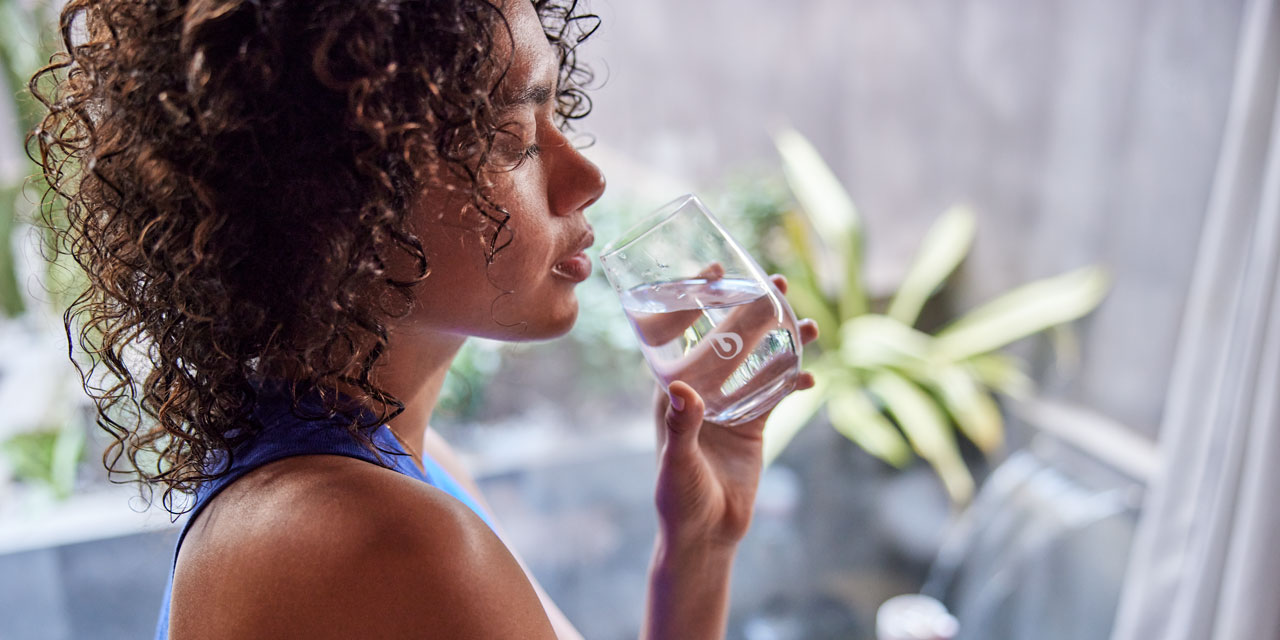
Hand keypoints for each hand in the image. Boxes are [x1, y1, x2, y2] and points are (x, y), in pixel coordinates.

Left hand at [650, 273, 818, 549]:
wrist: (706, 536)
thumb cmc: (679, 500)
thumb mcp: (677, 463)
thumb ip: (682, 429)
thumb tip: (681, 391)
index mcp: (673, 391)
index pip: (679, 334)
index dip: (693, 300)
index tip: (712, 270)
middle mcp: (701, 390)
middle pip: (728, 338)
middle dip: (750, 309)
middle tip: (775, 283)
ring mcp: (730, 405)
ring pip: (759, 361)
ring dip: (782, 339)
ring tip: (806, 320)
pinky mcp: (754, 425)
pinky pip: (777, 393)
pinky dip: (793, 382)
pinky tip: (810, 377)